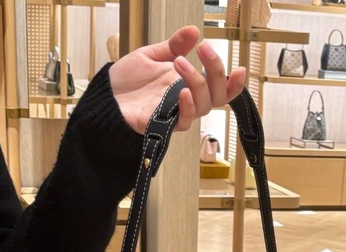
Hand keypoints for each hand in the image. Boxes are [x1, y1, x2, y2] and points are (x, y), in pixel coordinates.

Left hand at [108, 26, 245, 134]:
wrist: (105, 98)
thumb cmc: (128, 81)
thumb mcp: (152, 55)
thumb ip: (173, 45)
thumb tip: (193, 31)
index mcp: (187, 84)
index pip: (218, 87)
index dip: (233, 82)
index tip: (240, 67)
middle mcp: (186, 100)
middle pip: (217, 96)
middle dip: (217, 71)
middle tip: (205, 49)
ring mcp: (176, 113)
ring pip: (203, 106)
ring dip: (197, 82)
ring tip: (180, 63)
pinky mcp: (163, 125)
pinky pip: (183, 122)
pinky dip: (187, 107)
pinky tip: (182, 92)